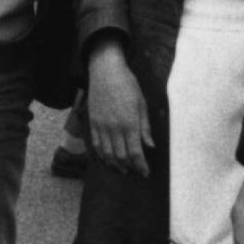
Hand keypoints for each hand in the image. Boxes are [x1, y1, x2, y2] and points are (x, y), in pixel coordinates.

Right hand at [86, 43, 153, 177]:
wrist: (105, 71)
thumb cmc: (127, 85)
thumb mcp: (142, 104)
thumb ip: (145, 127)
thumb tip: (150, 146)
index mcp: (130, 123)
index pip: (135, 152)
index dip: (141, 166)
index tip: (146, 173)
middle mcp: (114, 128)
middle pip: (121, 156)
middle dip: (130, 167)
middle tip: (136, 172)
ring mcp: (101, 126)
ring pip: (107, 153)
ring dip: (115, 165)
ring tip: (122, 170)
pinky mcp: (93, 122)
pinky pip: (96, 145)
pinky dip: (101, 156)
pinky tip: (107, 160)